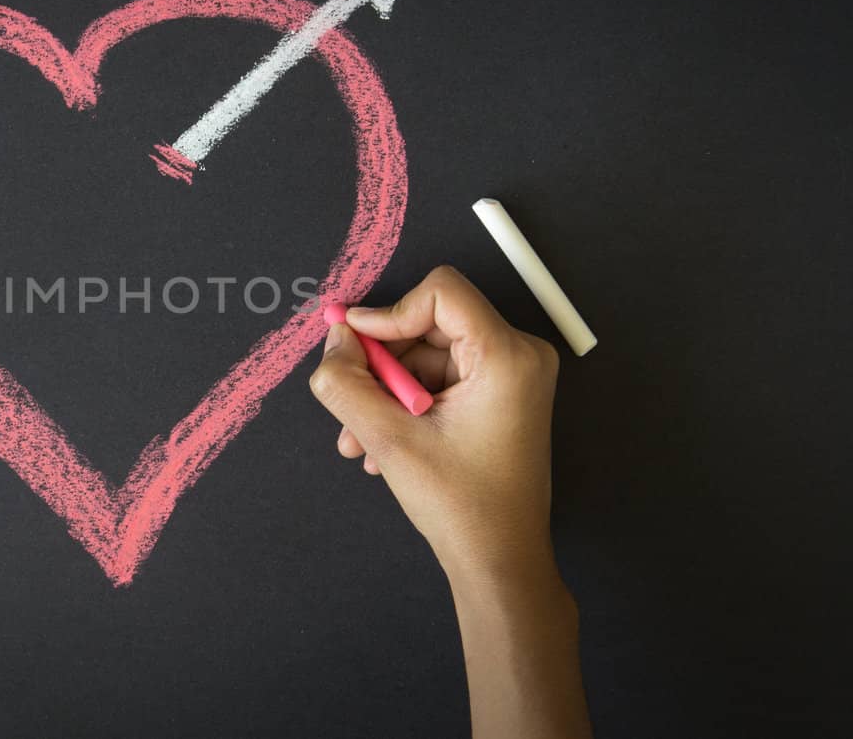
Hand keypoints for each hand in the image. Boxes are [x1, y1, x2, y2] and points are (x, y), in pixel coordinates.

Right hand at [309, 265, 561, 581]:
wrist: (499, 561)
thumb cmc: (460, 505)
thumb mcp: (387, 439)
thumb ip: (346, 383)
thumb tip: (333, 341)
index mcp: (507, 356)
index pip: (441, 293)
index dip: (388, 313)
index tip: (351, 345)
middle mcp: (518, 355)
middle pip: (428, 325)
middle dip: (380, 364)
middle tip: (349, 406)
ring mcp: (512, 376)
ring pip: (427, 356)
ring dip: (385, 392)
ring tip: (359, 441)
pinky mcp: (500, 396)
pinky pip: (439, 379)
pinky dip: (405, 404)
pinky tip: (380, 444)